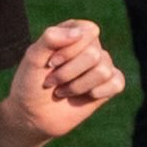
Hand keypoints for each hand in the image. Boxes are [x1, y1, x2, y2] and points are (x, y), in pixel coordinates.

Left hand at [0, 15, 123, 145]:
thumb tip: (79, 32)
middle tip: (51, 81)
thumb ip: (50, 39)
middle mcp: (91, 46)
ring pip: (103, 71)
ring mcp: (102, 65)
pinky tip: (85, 96)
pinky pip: (116, 83)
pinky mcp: (110, 84)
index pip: (87, 31)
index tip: (50, 63)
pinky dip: (96, 93)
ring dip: (77, 86)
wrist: (33, 114)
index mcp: (73, 32)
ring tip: (62, 90)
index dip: (68, 50)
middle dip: (67, 73)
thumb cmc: (30, 83)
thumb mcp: (32, 59)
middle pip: (93, 55)